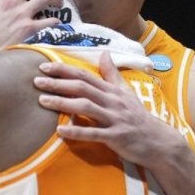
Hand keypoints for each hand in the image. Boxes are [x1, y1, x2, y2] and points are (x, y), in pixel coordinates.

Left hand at [32, 51, 185, 167]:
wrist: (158, 141)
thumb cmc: (138, 117)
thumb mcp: (126, 92)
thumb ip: (112, 74)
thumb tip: (104, 52)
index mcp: (112, 90)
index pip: (85, 75)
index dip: (64, 70)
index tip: (44, 67)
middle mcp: (112, 101)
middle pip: (82, 88)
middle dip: (58, 83)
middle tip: (36, 81)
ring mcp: (114, 118)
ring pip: (86, 107)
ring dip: (63, 103)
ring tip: (42, 101)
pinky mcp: (116, 137)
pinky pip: (94, 133)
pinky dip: (76, 132)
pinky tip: (60, 130)